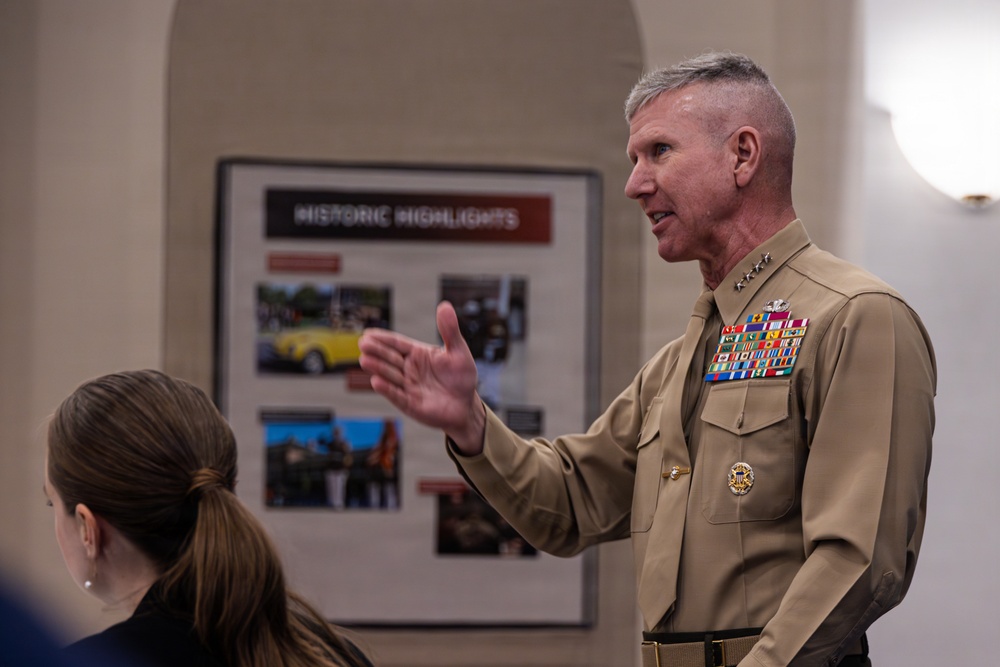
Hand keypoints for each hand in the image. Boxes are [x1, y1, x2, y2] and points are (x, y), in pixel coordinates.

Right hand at [358, 301, 485, 454]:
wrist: (465, 405)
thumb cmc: (461, 376)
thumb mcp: (458, 351)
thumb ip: (450, 331)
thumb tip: (445, 305)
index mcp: (417, 353)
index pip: (397, 343)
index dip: (383, 338)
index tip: (368, 333)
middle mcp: (408, 369)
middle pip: (390, 357)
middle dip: (377, 351)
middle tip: (363, 343)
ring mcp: (407, 386)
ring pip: (390, 376)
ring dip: (377, 368)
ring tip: (365, 360)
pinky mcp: (409, 404)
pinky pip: (397, 396)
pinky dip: (387, 389)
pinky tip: (376, 381)